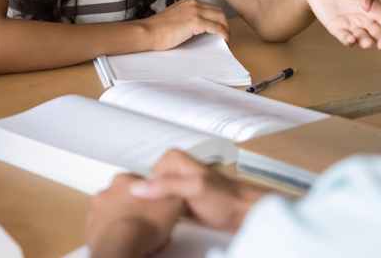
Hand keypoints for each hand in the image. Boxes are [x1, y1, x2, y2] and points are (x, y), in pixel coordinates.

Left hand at [86, 173, 184, 257]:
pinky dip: (117, 236)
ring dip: (129, 224)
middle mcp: (107, 192)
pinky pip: (108, 231)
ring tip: (142, 237)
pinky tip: (129, 242)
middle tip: (152, 226)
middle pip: (129, 200)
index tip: (159, 211)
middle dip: (141, 212)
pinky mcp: (92, 228)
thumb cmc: (142, 225)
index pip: (142, 185)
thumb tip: (177, 193)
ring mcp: (97, 210)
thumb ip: (175, 195)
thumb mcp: (173, 205)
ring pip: (118, 216)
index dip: (154, 200)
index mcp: (124, 180)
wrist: (120, 246)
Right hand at [130, 149, 267, 233]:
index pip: (143, 177)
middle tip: (170, 211)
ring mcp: (176, 184)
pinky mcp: (180, 199)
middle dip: (153, 203)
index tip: (155, 204)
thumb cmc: (226, 199)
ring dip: (159, 211)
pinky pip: (163, 207)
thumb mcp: (193, 189)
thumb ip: (165, 187)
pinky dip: (164, 216)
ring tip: (175, 216)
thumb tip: (137, 188)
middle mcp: (173, 168)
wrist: (243, 213)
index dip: (147, 194)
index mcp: (173, 158)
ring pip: (154, 199)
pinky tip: (173, 221)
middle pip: (148, 188)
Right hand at [138, 0, 229, 51]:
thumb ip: (184, 18)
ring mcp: (195, 12)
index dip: (216, 18)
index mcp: (187, 2)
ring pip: (220, 17)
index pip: (209, 7)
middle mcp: (193, 3)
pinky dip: (223, 34)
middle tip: (225, 35)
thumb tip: (195, 29)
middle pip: (218, 11)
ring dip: (226, 28)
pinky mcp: (196, 22)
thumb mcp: (173, 18)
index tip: (218, 28)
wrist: (148, 32)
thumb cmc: (156, 30)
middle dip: (224, 23)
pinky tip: (224, 41)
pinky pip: (217, 28)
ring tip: (226, 39)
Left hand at [302, 0, 380, 53]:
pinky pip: (344, 37)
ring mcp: (350, 25)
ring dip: (366, 41)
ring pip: (362, 37)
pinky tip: (351, 39)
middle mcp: (364, 20)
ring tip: (367, 43)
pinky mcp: (336, 28)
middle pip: (378, 33)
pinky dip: (348, 40)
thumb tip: (369, 6)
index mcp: (374, 9)